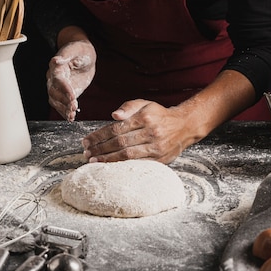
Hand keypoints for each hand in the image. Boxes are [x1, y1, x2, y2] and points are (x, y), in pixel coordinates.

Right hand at [46, 39, 95, 120]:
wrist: (84, 55)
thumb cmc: (80, 50)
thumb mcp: (76, 50)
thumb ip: (67, 56)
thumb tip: (56, 60)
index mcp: (56, 66)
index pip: (58, 79)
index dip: (64, 88)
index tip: (73, 96)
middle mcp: (54, 77)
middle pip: (54, 92)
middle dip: (63, 100)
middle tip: (73, 107)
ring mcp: (58, 87)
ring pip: (55, 100)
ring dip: (63, 109)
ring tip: (71, 115)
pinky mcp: (65, 93)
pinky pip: (61, 104)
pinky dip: (65, 112)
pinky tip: (71, 117)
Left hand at [81, 99, 198, 163]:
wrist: (184, 126)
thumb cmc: (159, 115)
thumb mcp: (145, 104)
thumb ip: (128, 107)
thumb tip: (114, 115)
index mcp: (145, 118)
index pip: (116, 128)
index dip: (99, 135)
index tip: (86, 141)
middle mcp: (151, 132)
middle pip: (120, 143)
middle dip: (100, 149)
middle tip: (86, 153)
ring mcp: (156, 147)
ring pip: (127, 155)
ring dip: (108, 159)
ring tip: (94, 161)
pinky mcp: (160, 159)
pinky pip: (138, 164)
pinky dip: (122, 166)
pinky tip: (110, 167)